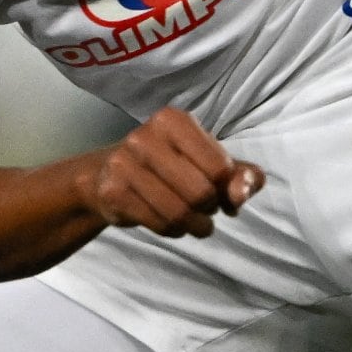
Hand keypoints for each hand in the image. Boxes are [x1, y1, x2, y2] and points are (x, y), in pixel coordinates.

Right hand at [81, 107, 264, 237]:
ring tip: (194, 222)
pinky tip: (171, 223)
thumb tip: (240, 195)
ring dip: (195, 226)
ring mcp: (123, 164)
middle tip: (205, 208)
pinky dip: (174, 231)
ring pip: (178, 213)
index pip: (220, 167)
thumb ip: (243, 176)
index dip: (227, 188)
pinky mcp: (112, 192)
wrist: (108, 174)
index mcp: (173, 120)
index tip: (219, 190)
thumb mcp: (213, 163)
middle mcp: (144, 136)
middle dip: (210, 209)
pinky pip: (158, 224)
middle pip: (200, 193)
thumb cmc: (172, 165)